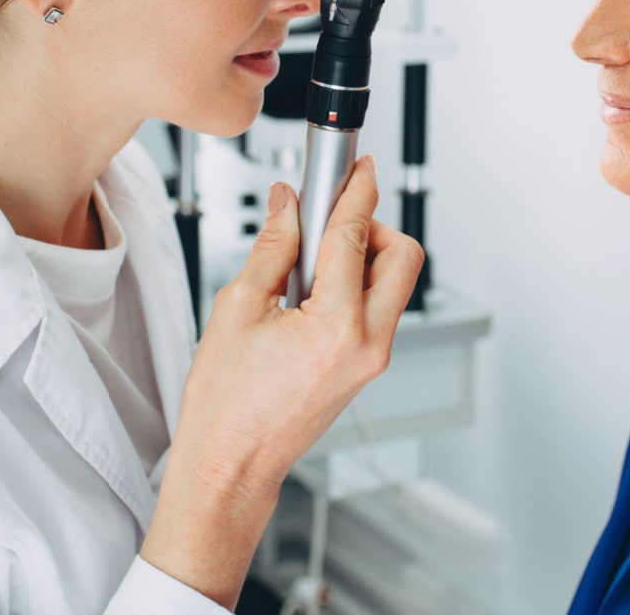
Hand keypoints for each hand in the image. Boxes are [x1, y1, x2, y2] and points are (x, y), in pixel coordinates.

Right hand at [140, 156, 422, 606]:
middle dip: (370, 225)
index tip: (356, 165)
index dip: (355, 189)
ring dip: (362, 255)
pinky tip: (310, 290)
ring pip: (394, 282)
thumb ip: (273, 246)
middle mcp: (368, 344)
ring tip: (308, 262)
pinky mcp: (368, 366)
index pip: (354, 235)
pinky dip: (355, 284)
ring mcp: (374, 359)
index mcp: (337, 326)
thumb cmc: (226, 404)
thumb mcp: (238, 307)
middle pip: (402, 255)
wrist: (232, 465)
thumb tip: (289, 203)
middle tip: (327, 219)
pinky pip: (378, 308)